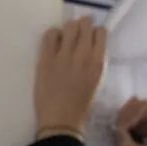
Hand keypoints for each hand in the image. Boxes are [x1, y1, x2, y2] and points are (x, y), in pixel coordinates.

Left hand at [34, 17, 106, 134]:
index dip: (96, 32)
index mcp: (98, 63)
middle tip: (79, 30)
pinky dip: (53, 34)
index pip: (101, 33)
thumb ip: (94, 63)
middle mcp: (82, 55)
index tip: (92, 36)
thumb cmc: (81, 106)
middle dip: (83, 24)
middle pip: (85, 24)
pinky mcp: (46, 58)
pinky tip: (54, 42)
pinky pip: (50, 34)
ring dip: (69, 28)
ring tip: (66, 36)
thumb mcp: (97, 82)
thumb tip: (90, 48)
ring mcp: (63, 55)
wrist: (61, 121)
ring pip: (69, 26)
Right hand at [115, 97, 146, 145]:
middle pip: (143, 106)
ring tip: (120, 131)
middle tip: (117, 125)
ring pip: (141, 114)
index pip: (144, 106)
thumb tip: (115, 127)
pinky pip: (143, 122)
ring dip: (129, 120)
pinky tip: (126, 135)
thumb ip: (123, 137)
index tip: (122, 128)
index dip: (130, 114)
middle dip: (128, 115)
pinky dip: (133, 126)